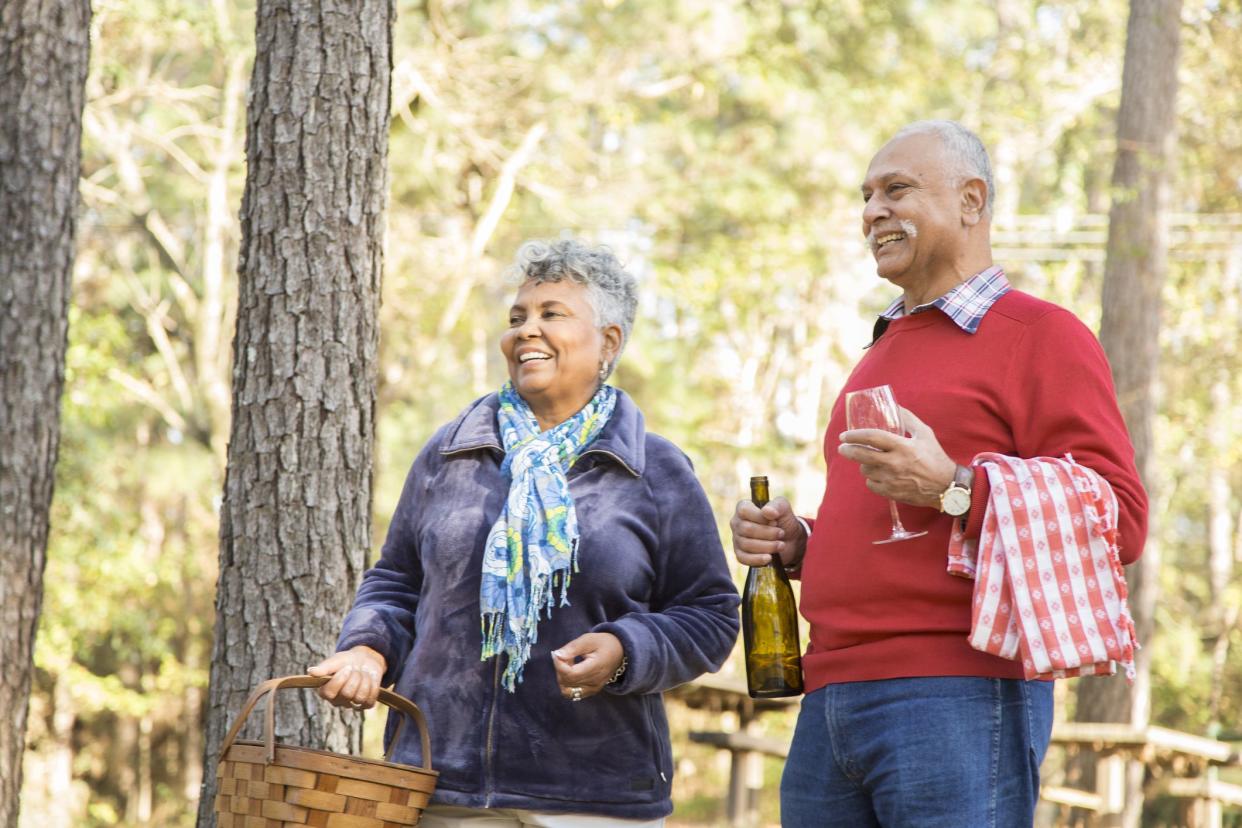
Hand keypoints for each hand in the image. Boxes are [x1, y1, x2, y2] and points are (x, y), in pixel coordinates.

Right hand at [307, 645, 385, 709]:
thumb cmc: (346, 661)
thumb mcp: (336, 660)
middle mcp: (337, 701)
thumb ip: (324, 667)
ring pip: (359, 697)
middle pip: (347, 694)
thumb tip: (310, 672)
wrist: (365, 660)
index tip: (346, 668)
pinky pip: (370, 700)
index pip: (328, 693)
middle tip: (355, 669)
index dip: (339, 680)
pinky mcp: (365, 704)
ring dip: (364, 680)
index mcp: (325, 691)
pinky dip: (373, 687)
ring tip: (363, 673)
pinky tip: (370, 679)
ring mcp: (352, 704)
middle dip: (354, 677)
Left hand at [551, 632, 623, 701]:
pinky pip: (573, 693)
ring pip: (568, 689)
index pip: (571, 674)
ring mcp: (594, 688)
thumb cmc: (603, 643)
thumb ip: (572, 647)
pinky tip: (571, 671)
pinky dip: (567, 683)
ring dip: (562, 676)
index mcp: (596, 667)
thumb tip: (557, 655)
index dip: (559, 665)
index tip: (555, 654)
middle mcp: (596, 681)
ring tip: (569, 663)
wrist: (620, 651)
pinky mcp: (592, 691)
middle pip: (568, 681)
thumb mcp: (588, 639)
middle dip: (560, 668)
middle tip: (564, 654)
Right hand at [730, 496, 806, 568]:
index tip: (775, 521)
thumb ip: (777, 505)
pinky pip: (743, 558)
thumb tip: (766, 511)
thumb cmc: (783, 521)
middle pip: (746, 529)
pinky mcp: (740, 554)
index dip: (760, 517)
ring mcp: (737, 539)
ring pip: (746, 544)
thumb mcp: (784, 508)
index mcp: (743, 508)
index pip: (744, 511)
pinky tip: (769, 558)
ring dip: (767, 546)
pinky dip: (758, 559)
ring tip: (781, 545)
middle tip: (781, 533)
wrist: (790, 540)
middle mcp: (737, 523)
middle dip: (768, 533)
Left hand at [837, 406, 956, 508]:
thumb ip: (908, 419)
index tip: (844, 435)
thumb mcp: (925, 434)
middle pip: (861, 455)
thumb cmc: (935, 457)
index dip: (854, 435)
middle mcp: (895, 463)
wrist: (947, 486)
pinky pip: (871, 484)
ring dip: (864, 464)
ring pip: (865, 470)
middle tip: (842, 447)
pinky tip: (879, 474)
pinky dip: (872, 479)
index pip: (872, 437)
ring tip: (871, 460)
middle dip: (847, 450)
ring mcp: (892, 480)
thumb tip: (894, 406)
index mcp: (903, 446)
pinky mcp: (891, 493)